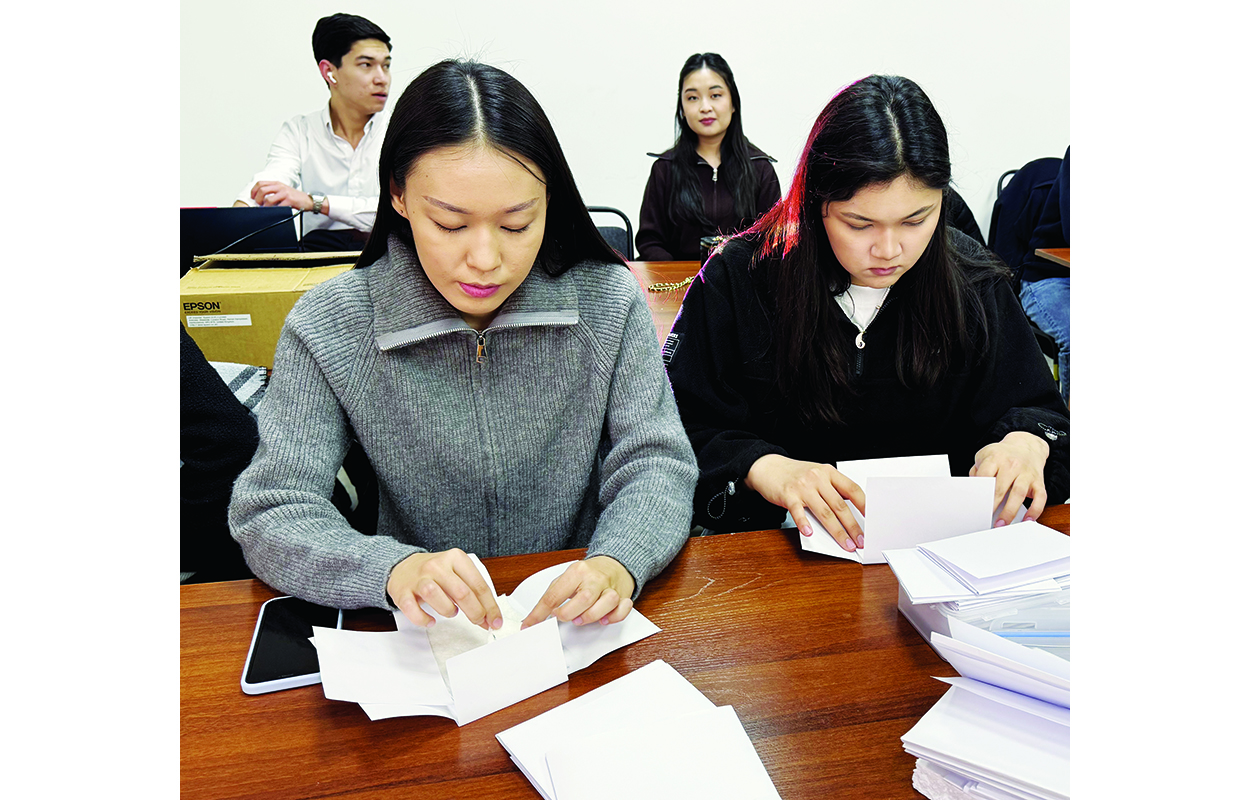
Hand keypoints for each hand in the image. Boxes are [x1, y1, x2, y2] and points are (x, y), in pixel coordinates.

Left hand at [249, 180, 312, 211]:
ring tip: (265, 209)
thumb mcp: (283, 190)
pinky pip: (278, 206)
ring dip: (264, 206)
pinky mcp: (290, 200)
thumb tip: (260, 199)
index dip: (253, 191)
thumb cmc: (295, 197)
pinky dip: (274, 210)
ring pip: (268, 199)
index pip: (260, 183)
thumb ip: (272, 192)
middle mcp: (280, 186)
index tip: (252, 197)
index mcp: (277, 183)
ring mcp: (285, 193)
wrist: (308, 200)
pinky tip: (274, 211)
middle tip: (258, 204)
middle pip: (262, 190)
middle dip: (257, 199)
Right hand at [386, 548, 502, 630]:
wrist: (403, 567)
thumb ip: (473, 591)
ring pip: (437, 597)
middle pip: (462, 593)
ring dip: (449, 611)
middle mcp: (437, 565)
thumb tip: (489, 616)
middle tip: (479, 622)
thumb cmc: (435, 573)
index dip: (490, 606)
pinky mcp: (402, 591)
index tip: (496, 621)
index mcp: (456, 558)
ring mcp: (419, 578)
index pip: (479, 585)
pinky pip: (413, 609)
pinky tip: (431, 621)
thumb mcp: (457, 573)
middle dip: (475, 613)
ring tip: (451, 612)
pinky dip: (424, 619)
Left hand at [520, 556, 635, 628]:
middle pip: (584, 598)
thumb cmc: (588, 574)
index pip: (555, 595)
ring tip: (582, 618)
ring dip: (592, 616)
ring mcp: (610, 587)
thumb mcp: (567, 578)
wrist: (614, 564)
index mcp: (577, 571)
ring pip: (607, 602)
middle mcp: (595, 578)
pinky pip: (623, 608)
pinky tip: (605, 618)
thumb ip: (554, 595)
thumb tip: (535, 617)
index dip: (540, 613)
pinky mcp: (623, 596)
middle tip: (563, 618)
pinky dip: (614, 617)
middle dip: (569, 613)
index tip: (531, 624)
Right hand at [744, 454, 864, 551]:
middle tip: (860, 540)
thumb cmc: (795, 474)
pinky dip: (804, 523)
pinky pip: (798, 512)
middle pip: (840, 506)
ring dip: (837, 531)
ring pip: (824, 512)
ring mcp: (803, 487)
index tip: (872, 519)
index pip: (852, 489)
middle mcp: (818, 478)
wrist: (768, 467)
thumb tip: (847, 517)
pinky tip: (810, 533)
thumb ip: (831, 491)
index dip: (864, 505)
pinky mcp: (788, 495)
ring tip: (845, 544)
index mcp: (829, 472)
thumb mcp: (817, 475)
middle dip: (853, 526)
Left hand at [970, 431, 1049, 526]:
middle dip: (992, 505)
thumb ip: (977, 471)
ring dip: (1010, 511)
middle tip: (984, 519)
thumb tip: (973, 490)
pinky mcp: (1038, 482)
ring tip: (1001, 523)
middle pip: (1000, 487)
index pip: (985, 475)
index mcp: (996, 458)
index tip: (974, 505)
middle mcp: (1012, 465)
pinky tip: (1028, 520)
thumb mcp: (985, 455)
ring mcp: (1026, 474)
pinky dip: (1035, 510)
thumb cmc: (1003, 455)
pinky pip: (1040, 497)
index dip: (979, 492)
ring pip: (1018, 493)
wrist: (1026, 445)